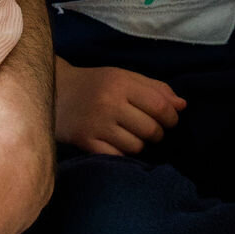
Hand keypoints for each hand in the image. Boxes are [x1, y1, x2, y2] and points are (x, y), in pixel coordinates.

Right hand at [55, 58, 184, 155]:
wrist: (52, 91)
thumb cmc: (94, 84)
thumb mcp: (122, 77)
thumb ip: (154, 88)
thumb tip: (182, 106)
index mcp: (120, 82)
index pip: (160, 106)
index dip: (171, 117)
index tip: (168, 120)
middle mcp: (108, 103)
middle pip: (151, 130)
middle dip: (157, 133)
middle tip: (147, 128)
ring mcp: (96, 124)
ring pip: (136, 147)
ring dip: (137, 144)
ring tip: (126, 133)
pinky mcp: (85, 142)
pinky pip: (118, 156)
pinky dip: (121, 153)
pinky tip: (113, 142)